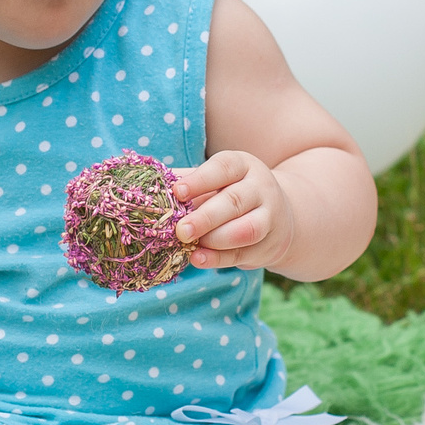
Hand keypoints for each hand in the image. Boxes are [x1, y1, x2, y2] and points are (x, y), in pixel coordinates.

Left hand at [172, 150, 293, 271]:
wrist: (277, 216)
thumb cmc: (229, 193)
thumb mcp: (214, 181)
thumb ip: (186, 181)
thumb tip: (147, 186)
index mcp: (242, 165)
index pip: (223, 168)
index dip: (200, 180)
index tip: (177, 192)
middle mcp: (260, 188)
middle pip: (235, 201)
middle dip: (205, 217)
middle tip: (181, 230)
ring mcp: (269, 217)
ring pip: (246, 229)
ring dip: (215, 239)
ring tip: (190, 244)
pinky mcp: (268, 245)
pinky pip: (243, 253)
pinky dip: (219, 259)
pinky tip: (198, 259)